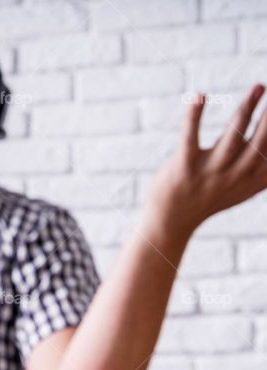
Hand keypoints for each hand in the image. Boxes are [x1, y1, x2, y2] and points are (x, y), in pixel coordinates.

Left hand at [146, 83, 266, 243]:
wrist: (172, 221)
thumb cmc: (211, 198)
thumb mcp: (246, 186)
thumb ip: (266, 171)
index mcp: (254, 177)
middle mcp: (236, 174)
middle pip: (262, 141)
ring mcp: (210, 171)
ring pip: (233, 136)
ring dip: (248, 109)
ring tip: (259, 87)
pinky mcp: (183, 167)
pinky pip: (190, 138)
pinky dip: (193, 116)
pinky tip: (199, 96)